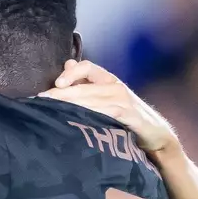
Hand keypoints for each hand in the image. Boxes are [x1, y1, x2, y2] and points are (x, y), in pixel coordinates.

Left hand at [39, 60, 179, 153]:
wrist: (156, 136)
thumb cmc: (126, 117)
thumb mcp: (107, 97)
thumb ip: (87, 82)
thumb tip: (67, 62)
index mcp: (109, 80)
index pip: (87, 67)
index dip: (71, 72)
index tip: (56, 84)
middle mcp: (116, 87)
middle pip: (84, 87)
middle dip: (61, 94)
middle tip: (41, 101)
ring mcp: (125, 102)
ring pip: (93, 100)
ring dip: (72, 105)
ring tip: (53, 111)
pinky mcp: (131, 117)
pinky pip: (108, 114)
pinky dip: (94, 115)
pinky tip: (79, 121)